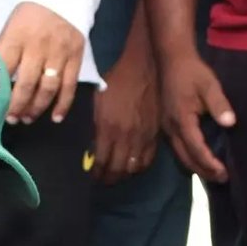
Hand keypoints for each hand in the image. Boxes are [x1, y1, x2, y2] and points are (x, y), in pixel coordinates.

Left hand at [0, 3, 84, 125]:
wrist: (62, 0)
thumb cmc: (29, 18)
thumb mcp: (10, 28)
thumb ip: (3, 53)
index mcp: (17, 38)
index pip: (4, 69)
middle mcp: (38, 47)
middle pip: (26, 84)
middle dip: (17, 106)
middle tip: (11, 119)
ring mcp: (59, 54)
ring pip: (48, 89)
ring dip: (36, 108)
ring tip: (27, 119)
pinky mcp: (75, 58)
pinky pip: (69, 87)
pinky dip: (63, 105)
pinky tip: (55, 118)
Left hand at [94, 45, 161, 183]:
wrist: (144, 66)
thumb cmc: (117, 79)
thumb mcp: (98, 100)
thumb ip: (95, 125)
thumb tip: (91, 146)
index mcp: (109, 128)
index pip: (101, 161)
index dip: (96, 172)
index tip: (92, 175)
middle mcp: (126, 137)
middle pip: (117, 170)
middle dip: (108, 178)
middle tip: (103, 179)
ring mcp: (142, 137)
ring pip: (133, 168)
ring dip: (123, 175)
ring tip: (117, 175)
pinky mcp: (155, 134)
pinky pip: (147, 160)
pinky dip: (139, 167)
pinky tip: (133, 166)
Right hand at [158, 53, 235, 181]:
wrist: (171, 59)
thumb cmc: (192, 71)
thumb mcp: (209, 84)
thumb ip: (219, 104)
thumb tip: (230, 123)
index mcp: (181, 120)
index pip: (197, 149)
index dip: (210, 163)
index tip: (224, 172)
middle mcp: (171, 128)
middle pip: (186, 158)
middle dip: (204, 171)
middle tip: (222, 179)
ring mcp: (166, 128)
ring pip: (180, 156)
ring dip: (197, 167)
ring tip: (214, 174)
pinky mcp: (167, 125)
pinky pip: (177, 148)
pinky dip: (190, 158)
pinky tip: (200, 159)